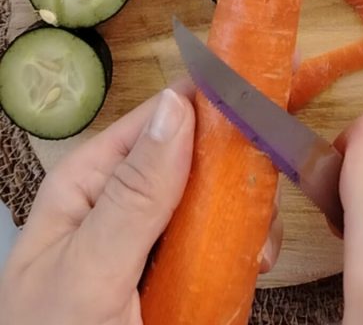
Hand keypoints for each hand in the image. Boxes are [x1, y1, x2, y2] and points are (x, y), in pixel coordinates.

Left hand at [0, 86, 282, 324]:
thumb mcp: (90, 273)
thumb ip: (134, 194)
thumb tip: (177, 104)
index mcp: (92, 182)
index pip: (162, 115)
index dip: (216, 94)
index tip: (267, 88)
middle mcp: (127, 201)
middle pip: (202, 152)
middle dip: (243, 162)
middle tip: (272, 178)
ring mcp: (157, 239)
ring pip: (223, 195)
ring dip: (251, 211)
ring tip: (260, 244)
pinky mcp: (183, 273)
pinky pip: (229, 240)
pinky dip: (251, 247)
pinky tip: (256, 265)